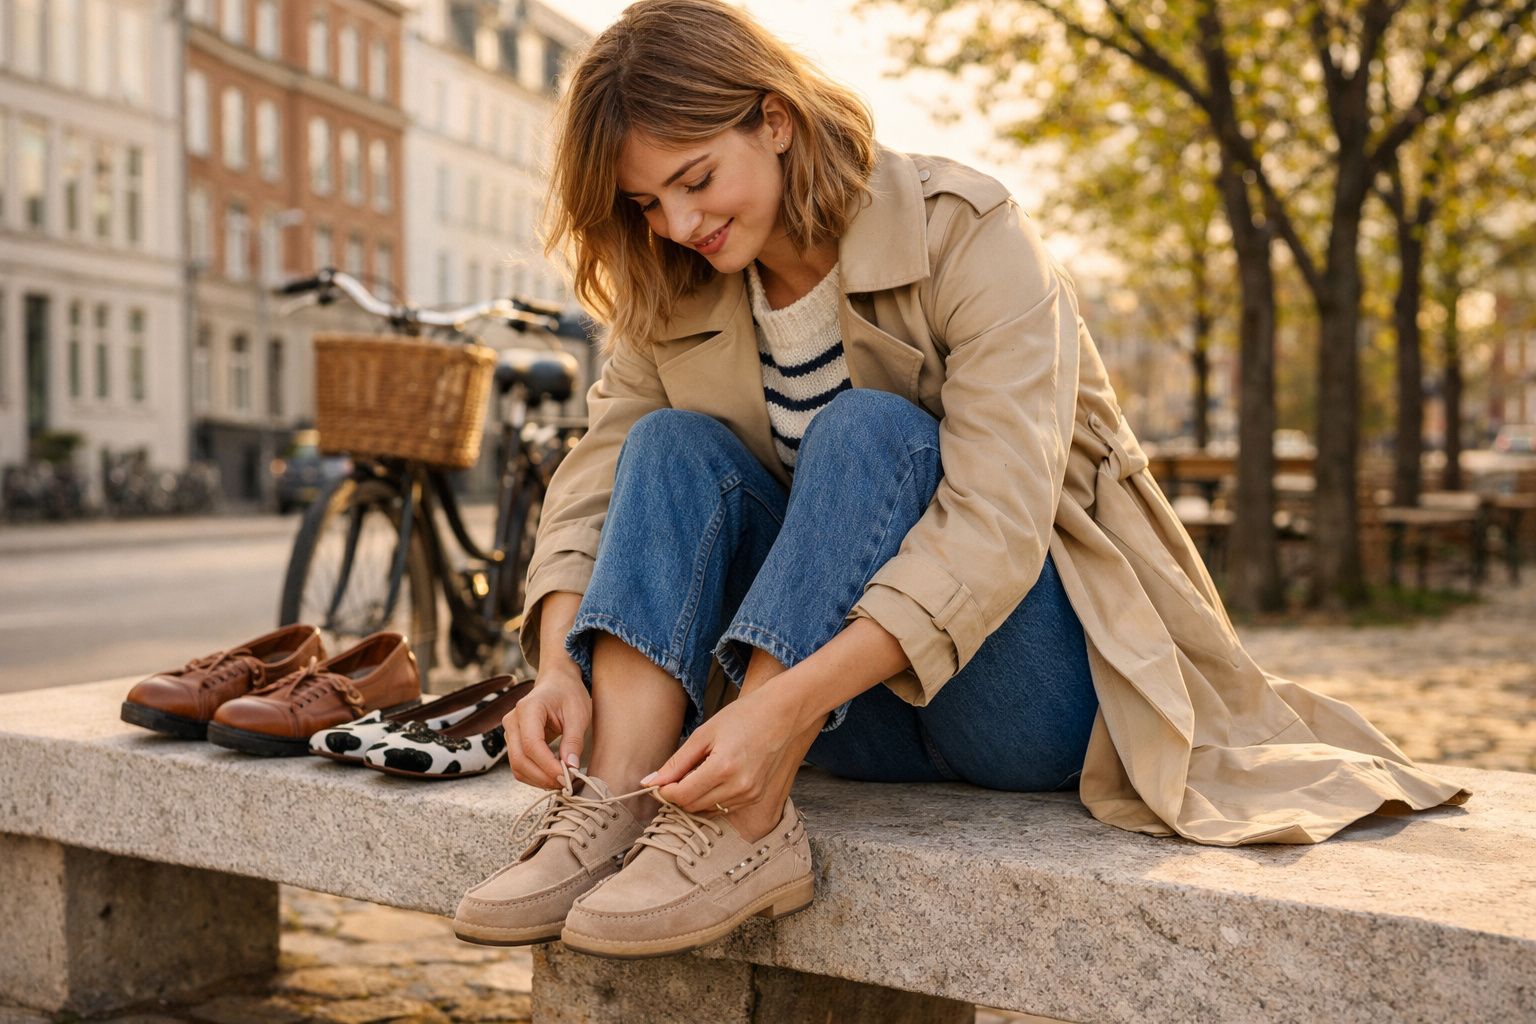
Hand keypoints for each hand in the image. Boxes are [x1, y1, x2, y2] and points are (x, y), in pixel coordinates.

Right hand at [504, 664, 589, 788]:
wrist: (557, 683)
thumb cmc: (569, 694)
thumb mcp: (579, 713)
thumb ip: (574, 740)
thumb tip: (571, 768)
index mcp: (528, 709)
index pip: (532, 745)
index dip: (548, 766)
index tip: (567, 777)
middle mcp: (512, 721)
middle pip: (519, 759)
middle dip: (543, 777)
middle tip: (567, 784)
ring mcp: (510, 732)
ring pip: (517, 766)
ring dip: (539, 780)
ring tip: (563, 782)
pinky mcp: (513, 742)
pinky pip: (519, 765)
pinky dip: (535, 776)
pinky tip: (553, 776)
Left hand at [642, 685, 805, 813]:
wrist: (783, 714)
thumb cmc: (743, 717)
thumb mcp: (704, 734)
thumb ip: (676, 762)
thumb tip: (649, 782)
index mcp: (723, 768)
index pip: (681, 796)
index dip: (664, 791)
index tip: (660, 781)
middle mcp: (739, 787)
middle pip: (692, 806)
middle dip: (678, 795)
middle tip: (675, 777)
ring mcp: (750, 795)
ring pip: (707, 810)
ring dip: (695, 798)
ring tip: (697, 773)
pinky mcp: (756, 797)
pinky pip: (724, 807)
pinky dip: (712, 798)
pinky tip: (714, 778)